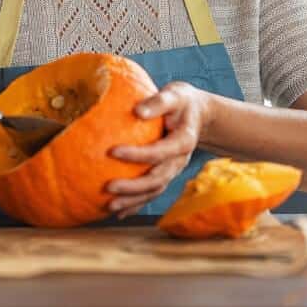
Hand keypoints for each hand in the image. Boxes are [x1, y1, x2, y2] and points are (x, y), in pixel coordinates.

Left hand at [107, 81, 213, 218]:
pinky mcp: (166, 175)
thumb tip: (137, 111)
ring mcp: (173, 170)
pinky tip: (117, 212)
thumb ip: (158, 101)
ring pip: (154, 191)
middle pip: (157, 179)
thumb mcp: (175, 94)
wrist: (198, 114)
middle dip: (133, 187)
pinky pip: (151, 193)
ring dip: (132, 201)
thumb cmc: (182, 101)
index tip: (112, 151)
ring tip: (109, 206)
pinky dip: (136, 204)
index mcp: (183, 141)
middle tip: (108, 187)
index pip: (159, 152)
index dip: (137, 155)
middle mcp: (179, 161)